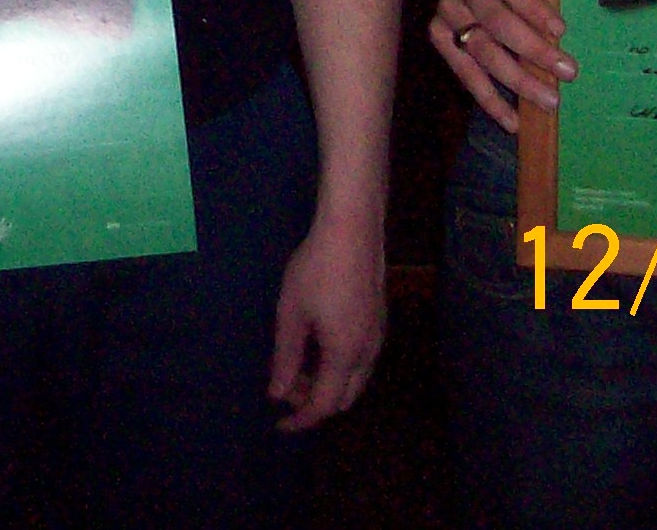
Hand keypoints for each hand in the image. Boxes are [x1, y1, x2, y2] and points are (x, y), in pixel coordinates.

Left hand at [270, 208, 386, 429]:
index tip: (279, 425)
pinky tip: (316, 346)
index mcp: (345, 356)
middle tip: (284, 386)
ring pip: (354, 380)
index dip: (301, 419)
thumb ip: (285, 358)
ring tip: (295, 365)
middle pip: (344, 398)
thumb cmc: (316, 269)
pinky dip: (338, 368)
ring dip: (326, 384)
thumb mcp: (291, 313)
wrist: (353, 231)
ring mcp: (377, 337)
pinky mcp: (378, 322)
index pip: (324, 405)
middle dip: (313, 401)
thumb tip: (278, 394)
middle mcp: (368, 353)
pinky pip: (360, 362)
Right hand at [429, 0, 574, 132]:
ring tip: (549, 101)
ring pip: (481, 50)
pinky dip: (488, 98)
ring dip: (517, 80)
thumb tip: (561, 34)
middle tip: (568, 72)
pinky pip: (464, 71)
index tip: (561, 30)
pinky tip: (512, 120)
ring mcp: (445, 11)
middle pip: (496, 21)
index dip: (533, 6)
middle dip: (534, 50)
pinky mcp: (437, 35)